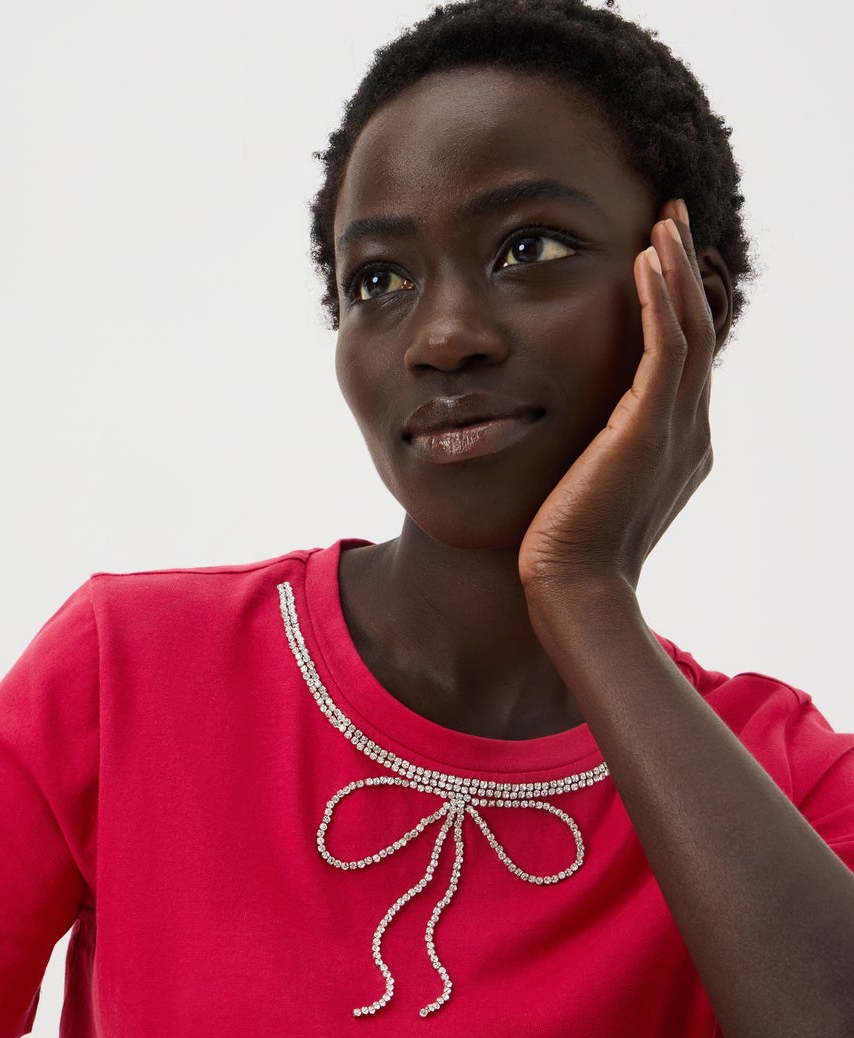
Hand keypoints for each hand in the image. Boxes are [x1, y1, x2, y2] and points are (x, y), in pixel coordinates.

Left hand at [517, 199, 716, 601]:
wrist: (572, 590)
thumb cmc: (566, 549)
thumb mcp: (586, 487)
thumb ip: (594, 452)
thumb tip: (570, 434)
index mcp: (676, 445)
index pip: (683, 359)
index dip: (675, 305)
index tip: (655, 260)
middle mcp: (689, 432)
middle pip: (699, 333)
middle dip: (684, 273)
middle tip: (671, 220)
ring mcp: (676, 431)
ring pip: (691, 330)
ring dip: (676, 271)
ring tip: (662, 221)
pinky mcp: (649, 431)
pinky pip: (665, 347)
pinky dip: (658, 300)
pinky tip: (643, 260)